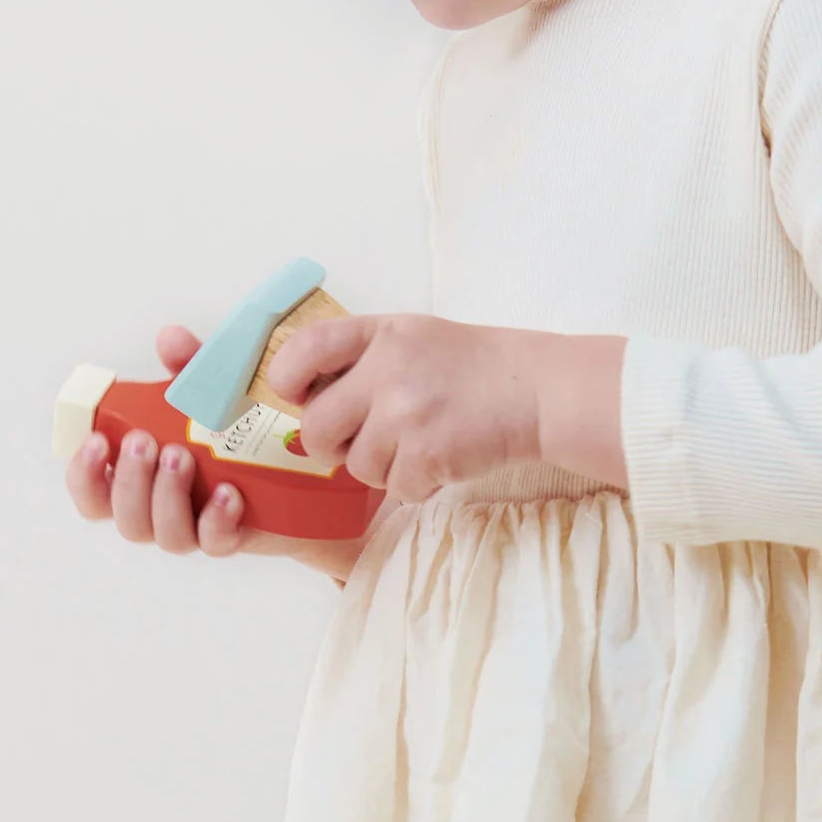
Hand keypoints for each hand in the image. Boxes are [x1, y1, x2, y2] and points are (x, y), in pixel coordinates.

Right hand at [64, 324, 294, 561]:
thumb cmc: (236, 428)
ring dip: (166, 496)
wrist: (297, 471)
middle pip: (123, 517)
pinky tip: (227, 493)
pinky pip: (214, 542)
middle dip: (129, 480)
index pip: (93, 490)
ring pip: (163, 534)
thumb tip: (170, 338)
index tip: (97, 441)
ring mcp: (194, 527)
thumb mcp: (212, 390)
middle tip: (147, 442)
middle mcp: (160, 508)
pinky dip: (215, 520)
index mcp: (141, 477)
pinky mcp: (231, 537)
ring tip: (182, 456)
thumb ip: (188, 366)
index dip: (84, 474)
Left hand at [265, 314, 542, 503]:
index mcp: (380, 333)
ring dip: (382, 467)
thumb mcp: (411, 336)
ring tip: (418, 442)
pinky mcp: (428, 454)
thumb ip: (360, 357)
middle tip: (359, 439)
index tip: (297, 394)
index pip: (304, 348)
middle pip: (316, 427)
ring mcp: (407, 413)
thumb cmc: (468, 365)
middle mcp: (388, 369)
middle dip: (330, 445)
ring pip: (356, 466)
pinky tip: (440, 459)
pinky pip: (395, 488)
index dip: (286, 378)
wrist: (535, 389)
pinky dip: (416, 484)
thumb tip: (301, 396)